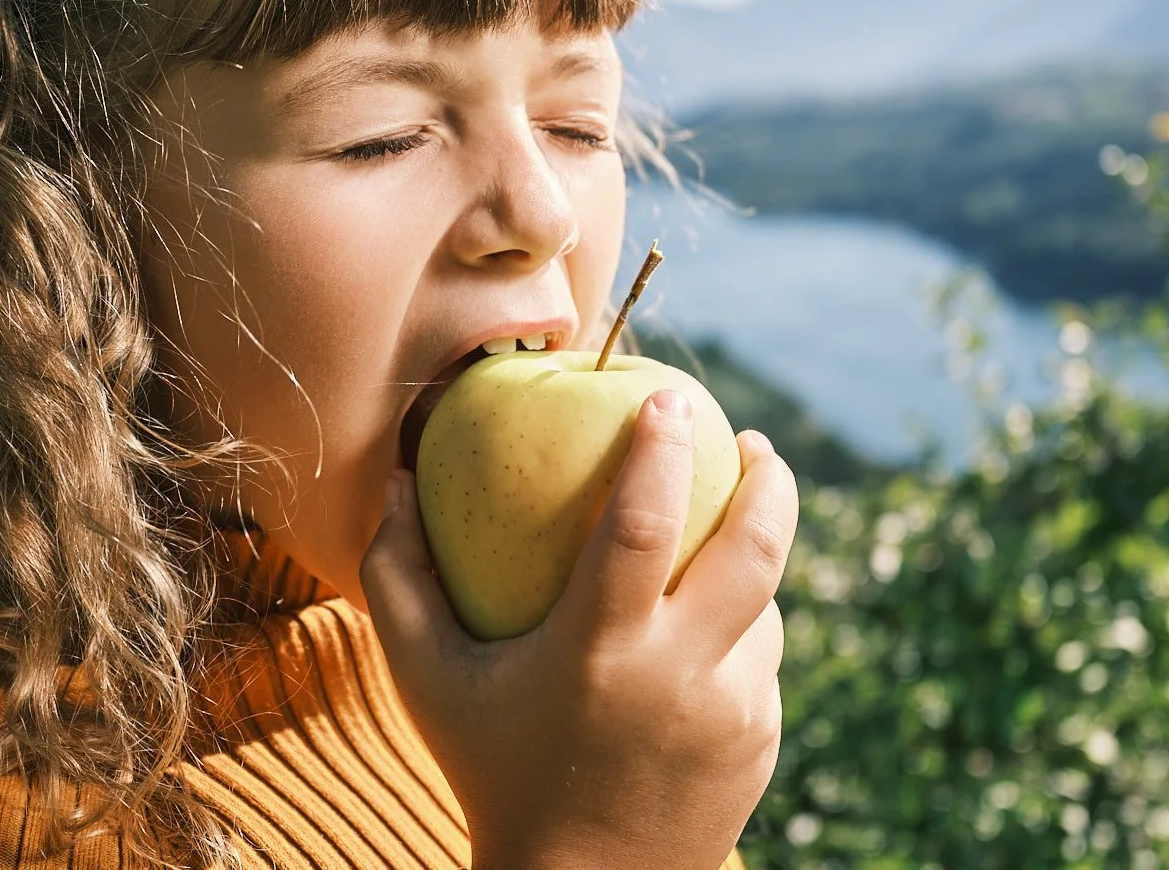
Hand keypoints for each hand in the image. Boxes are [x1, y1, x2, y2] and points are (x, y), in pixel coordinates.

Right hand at [361, 391, 798, 869]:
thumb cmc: (492, 772)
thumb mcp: (431, 683)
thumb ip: (401, 580)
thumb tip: (399, 479)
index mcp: (600, 653)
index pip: (646, 523)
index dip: (663, 449)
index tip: (669, 397)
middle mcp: (680, 679)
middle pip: (756, 548)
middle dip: (770, 479)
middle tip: (754, 440)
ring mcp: (732, 714)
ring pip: (765, 603)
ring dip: (749, 558)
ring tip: (722, 532)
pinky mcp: (762, 742)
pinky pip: (761, 659)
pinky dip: (740, 628)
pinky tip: (708, 622)